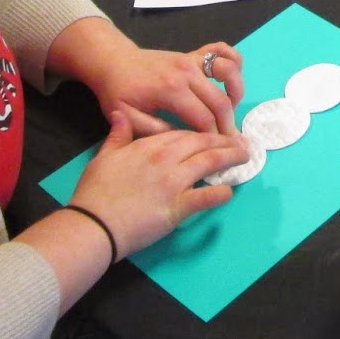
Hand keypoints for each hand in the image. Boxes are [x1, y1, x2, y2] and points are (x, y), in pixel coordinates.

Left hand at [47, 18, 241, 135]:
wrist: (112, 61)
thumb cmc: (118, 92)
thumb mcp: (127, 117)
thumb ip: (155, 130)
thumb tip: (183, 140)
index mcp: (171, 89)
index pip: (204, 119)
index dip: (214, 138)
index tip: (219, 153)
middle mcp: (187, 71)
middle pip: (221, 101)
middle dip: (229, 125)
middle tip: (233, 144)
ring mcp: (192, 59)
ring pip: (229, 74)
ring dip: (236, 94)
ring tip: (231, 112)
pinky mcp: (194, 53)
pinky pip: (222, 50)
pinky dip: (233, 61)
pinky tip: (229, 80)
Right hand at [69, 115, 247, 257]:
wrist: (93, 223)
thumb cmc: (95, 192)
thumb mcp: (103, 157)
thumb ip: (117, 135)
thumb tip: (120, 114)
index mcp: (148, 146)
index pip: (183, 133)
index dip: (201, 132)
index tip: (214, 132)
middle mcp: (165, 159)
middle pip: (201, 144)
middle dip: (224, 141)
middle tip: (241, 141)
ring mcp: (173, 182)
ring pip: (208, 163)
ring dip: (230, 158)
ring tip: (245, 157)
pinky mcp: (178, 207)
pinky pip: (205, 197)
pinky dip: (220, 194)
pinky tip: (229, 191)